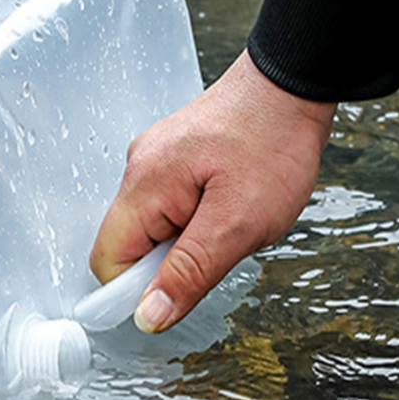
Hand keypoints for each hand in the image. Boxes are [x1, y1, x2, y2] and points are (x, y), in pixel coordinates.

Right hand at [90, 50, 335, 331]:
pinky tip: (228, 199)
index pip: (107, 260)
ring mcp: (152, 159)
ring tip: (230, 216)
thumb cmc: (272, 143)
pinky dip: (193, 215)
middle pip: (128, 244)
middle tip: (219, 243)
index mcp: (144, 185)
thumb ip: (190, 272)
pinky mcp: (170, 156)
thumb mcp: (240, 223)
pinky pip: (166, 203)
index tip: (182, 287)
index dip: (137, 289)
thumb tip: (148, 315)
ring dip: (186, 237)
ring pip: (150, 226)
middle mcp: (138, 169)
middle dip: (171, 260)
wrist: (290, 84)